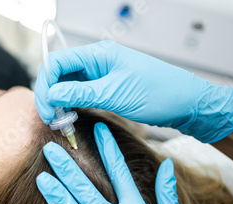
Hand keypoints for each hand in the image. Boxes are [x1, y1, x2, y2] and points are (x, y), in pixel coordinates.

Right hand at [34, 41, 232, 142]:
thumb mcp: (116, 95)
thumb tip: (51, 95)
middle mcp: (96, 61)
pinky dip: (70, 105)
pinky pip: (78, 93)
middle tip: (49, 118)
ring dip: (58, 101)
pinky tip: (69, 117)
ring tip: (58, 120)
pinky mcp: (104, 87)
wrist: (186, 103)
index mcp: (98, 54)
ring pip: (66, 84)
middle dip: (49, 95)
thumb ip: (80, 94)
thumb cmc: (159, 93)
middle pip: (58, 73)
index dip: (46, 85)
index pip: (57, 63)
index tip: (46, 108)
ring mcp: (99, 74)